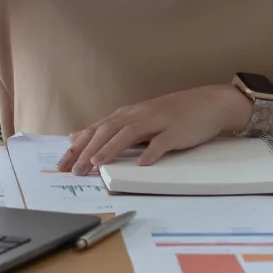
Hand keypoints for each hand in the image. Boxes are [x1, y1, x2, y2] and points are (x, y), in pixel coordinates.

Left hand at [56, 84, 251, 174]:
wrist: (210, 103)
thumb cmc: (175, 114)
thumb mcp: (141, 118)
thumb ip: (114, 128)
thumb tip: (82, 138)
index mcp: (129, 114)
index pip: (97, 128)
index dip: (79, 145)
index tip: (62, 162)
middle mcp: (140, 115)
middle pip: (108, 130)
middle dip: (88, 150)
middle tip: (73, 169)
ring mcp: (159, 121)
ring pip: (129, 133)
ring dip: (111, 149)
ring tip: (96, 164)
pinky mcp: (178, 130)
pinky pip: (163, 141)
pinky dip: (151, 152)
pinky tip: (142, 163)